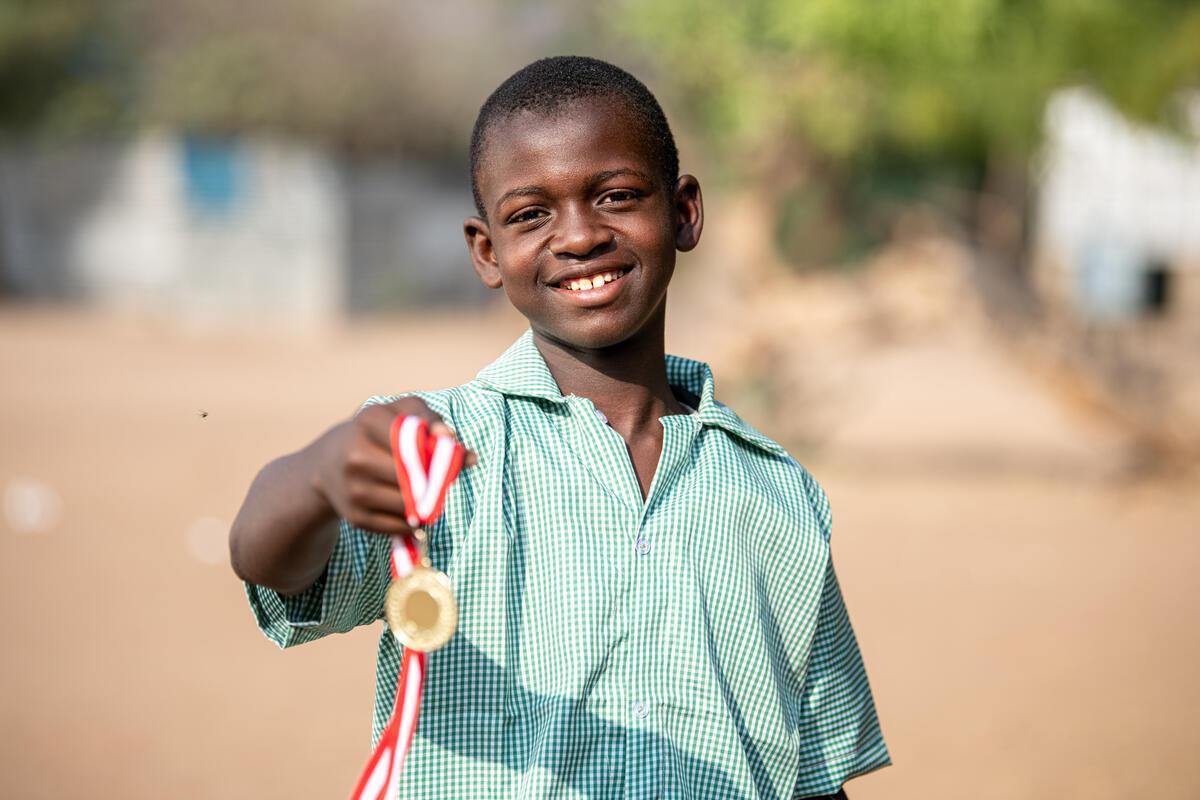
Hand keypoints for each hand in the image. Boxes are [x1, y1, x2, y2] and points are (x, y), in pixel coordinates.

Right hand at [311, 397, 475, 535]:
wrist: (328, 463)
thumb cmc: (377, 432)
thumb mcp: (400, 412)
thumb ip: (432, 420)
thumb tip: (461, 449)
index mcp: (369, 420)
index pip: (418, 439)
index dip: (442, 450)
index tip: (453, 453)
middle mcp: (356, 455)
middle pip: (417, 476)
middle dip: (438, 479)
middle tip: (444, 477)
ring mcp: (354, 489)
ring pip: (412, 504)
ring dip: (428, 501)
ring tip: (427, 490)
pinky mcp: (356, 518)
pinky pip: (402, 524)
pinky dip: (415, 518)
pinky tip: (411, 505)